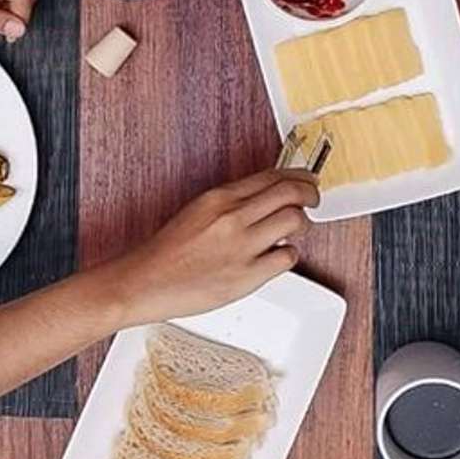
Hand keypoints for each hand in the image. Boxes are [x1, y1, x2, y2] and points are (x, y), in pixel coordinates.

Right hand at [99, 169, 320, 325]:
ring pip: (295, 221)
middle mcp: (233, 217)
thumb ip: (231, 203)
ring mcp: (242, 246)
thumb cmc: (167, 252)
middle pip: (292, 192)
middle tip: (313, 199)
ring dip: (301, 224)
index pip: (272, 176)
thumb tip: (266, 200)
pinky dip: (288, 255)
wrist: (145, 283)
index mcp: (219, 197)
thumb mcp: (198, 211)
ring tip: (294, 230)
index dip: (297, 176)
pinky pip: (288, 257)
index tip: (306, 179)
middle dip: (310, 193)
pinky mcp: (247, 276)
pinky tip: (276, 256)